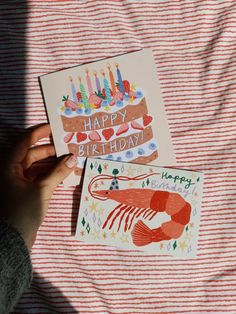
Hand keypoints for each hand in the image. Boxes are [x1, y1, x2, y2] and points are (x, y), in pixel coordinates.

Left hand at [0, 124, 76, 248]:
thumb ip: (58, 172)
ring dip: (52, 164)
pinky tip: (63, 174)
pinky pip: (38, 177)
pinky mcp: (24, 191)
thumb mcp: (42, 190)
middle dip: (50, 151)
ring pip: (36, 166)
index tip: (54, 128)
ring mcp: (17, 181)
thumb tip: (73, 158)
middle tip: (68, 148)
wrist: (12, 240)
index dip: (39, 133)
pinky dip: (50, 175)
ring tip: (70, 162)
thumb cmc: (22, 211)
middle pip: (32, 154)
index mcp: (9, 165)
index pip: (25, 142)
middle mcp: (11, 170)